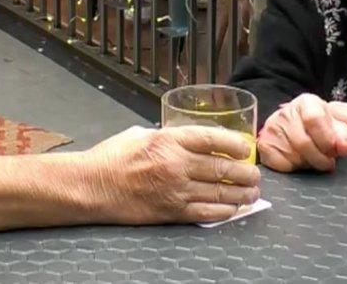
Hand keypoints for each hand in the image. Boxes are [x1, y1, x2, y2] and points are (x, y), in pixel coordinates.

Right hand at [84, 126, 260, 224]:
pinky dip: (224, 211)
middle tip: (255, 174)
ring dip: (241, 193)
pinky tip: (234, 208)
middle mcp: (176, 164)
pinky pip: (206, 212)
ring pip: (219, 192)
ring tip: (253, 193)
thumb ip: (166, 136)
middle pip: (222, 167)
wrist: (91, 187)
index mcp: (168, 139)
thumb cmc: (111, 158)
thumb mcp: (140, 134)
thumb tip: (185, 139)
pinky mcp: (171, 212)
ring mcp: (175, 190)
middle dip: (244, 172)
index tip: (246, 147)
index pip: (212, 139)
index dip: (235, 143)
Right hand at [257, 93, 346, 172]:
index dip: (326, 139)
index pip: (314, 118)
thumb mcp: (338, 128)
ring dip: (308, 163)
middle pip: (303, 142)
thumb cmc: (322, 130)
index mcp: (306, 102)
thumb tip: (344, 147)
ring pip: (293, 155)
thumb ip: (345, 136)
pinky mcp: (264, 145)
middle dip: (320, 158)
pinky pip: (280, 164)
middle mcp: (285, 112)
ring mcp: (272, 128)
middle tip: (328, 162)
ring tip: (313, 159)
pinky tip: (299, 161)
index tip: (334, 151)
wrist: (301, 132)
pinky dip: (293, 168)